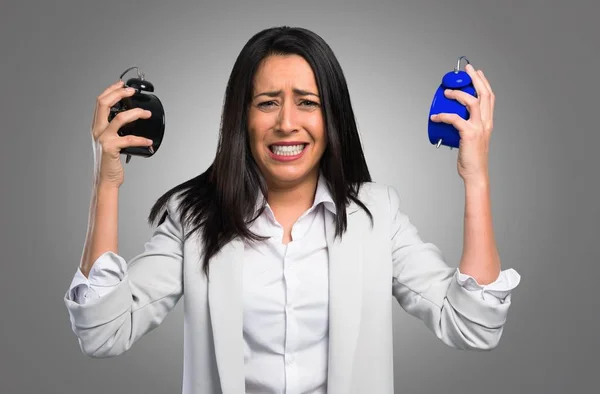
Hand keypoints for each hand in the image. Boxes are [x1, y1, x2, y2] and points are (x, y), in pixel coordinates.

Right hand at [91, 80, 153, 187]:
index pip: (100, 101)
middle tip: (132, 92)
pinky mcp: (111, 148)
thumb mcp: (112, 139)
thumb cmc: (111, 160)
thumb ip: (117, 128)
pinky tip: (149, 141)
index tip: (122, 85)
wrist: (107, 178)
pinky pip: (129, 139)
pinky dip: (141, 139)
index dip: (111, 90)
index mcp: (98, 126)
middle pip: (104, 103)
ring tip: (146, 114)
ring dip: (136, 113)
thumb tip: (133, 116)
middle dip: (119, 94)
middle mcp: (98, 130)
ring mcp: (103, 138)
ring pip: (119, 118)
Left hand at [429, 63, 494, 183]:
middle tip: (466, 70)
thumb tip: (452, 121)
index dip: (484, 82)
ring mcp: (478, 128)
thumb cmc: (472, 159)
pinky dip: (443, 116)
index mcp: (488, 122)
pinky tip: (435, 117)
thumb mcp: (473, 138)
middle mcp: (486, 123)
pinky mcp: (469, 134)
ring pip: (472, 102)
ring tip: (448, 91)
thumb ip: (466, 127)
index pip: (489, 97)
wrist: (475, 174)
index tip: (476, 73)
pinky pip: (455, 119)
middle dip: (475, 79)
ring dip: (459, 93)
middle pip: (484, 94)